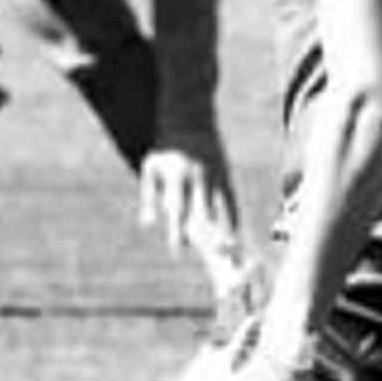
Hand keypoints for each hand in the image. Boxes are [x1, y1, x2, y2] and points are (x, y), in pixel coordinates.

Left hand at [138, 130, 237, 255]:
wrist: (190, 117)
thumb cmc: (165, 148)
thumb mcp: (150, 168)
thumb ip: (149, 197)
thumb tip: (148, 225)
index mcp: (175, 177)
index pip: (177, 210)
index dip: (177, 231)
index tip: (177, 252)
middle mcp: (196, 178)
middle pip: (200, 214)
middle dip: (203, 238)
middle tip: (208, 262)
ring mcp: (213, 176)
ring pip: (218, 210)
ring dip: (222, 232)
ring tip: (226, 255)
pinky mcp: (225, 174)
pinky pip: (230, 200)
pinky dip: (232, 218)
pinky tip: (233, 236)